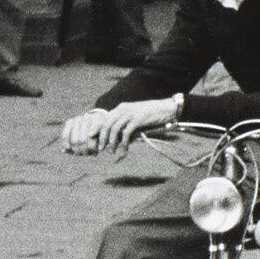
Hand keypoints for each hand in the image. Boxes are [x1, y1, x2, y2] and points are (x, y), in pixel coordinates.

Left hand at [59, 97, 175, 155]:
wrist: (167, 108)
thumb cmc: (151, 115)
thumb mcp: (134, 117)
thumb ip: (125, 125)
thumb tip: (116, 139)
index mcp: (120, 108)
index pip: (104, 119)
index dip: (96, 129)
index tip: (92, 140)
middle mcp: (123, 109)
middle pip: (106, 124)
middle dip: (101, 137)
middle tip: (100, 148)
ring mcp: (130, 113)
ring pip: (114, 128)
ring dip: (111, 142)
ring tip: (111, 151)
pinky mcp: (138, 119)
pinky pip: (126, 132)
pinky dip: (124, 142)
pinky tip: (124, 149)